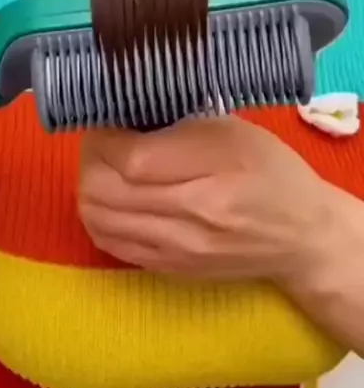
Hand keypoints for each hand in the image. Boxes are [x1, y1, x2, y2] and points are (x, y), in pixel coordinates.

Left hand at [78, 116, 333, 285]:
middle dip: (90, 159)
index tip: (108, 121)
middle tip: (101, 141)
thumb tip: (119, 119)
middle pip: (103, 191)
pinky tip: (110, 197)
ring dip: (88, 187)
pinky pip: (109, 243)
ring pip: (98, 219)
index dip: (105, 137)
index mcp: (212, 177)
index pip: (130, 159)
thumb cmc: (270, 173)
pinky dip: (98, 216)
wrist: (300, 237)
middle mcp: (190, 220)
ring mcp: (175, 251)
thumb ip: (175, 126)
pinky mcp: (167, 269)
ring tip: (102, 167)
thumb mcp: (233, 131)